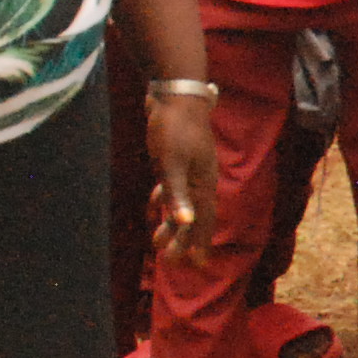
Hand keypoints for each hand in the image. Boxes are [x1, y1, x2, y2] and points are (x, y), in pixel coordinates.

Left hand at [146, 88, 215, 265]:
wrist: (176, 92)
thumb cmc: (172, 128)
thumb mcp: (170, 164)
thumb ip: (177, 195)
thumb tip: (187, 223)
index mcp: (201, 183)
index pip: (203, 221)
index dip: (200, 244)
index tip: (198, 265)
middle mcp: (200, 179)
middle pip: (194, 216)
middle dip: (182, 239)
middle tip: (168, 260)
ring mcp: (191, 167)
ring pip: (183, 202)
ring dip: (171, 222)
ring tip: (156, 240)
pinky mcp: (179, 156)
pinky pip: (175, 187)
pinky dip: (166, 199)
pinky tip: (154, 204)